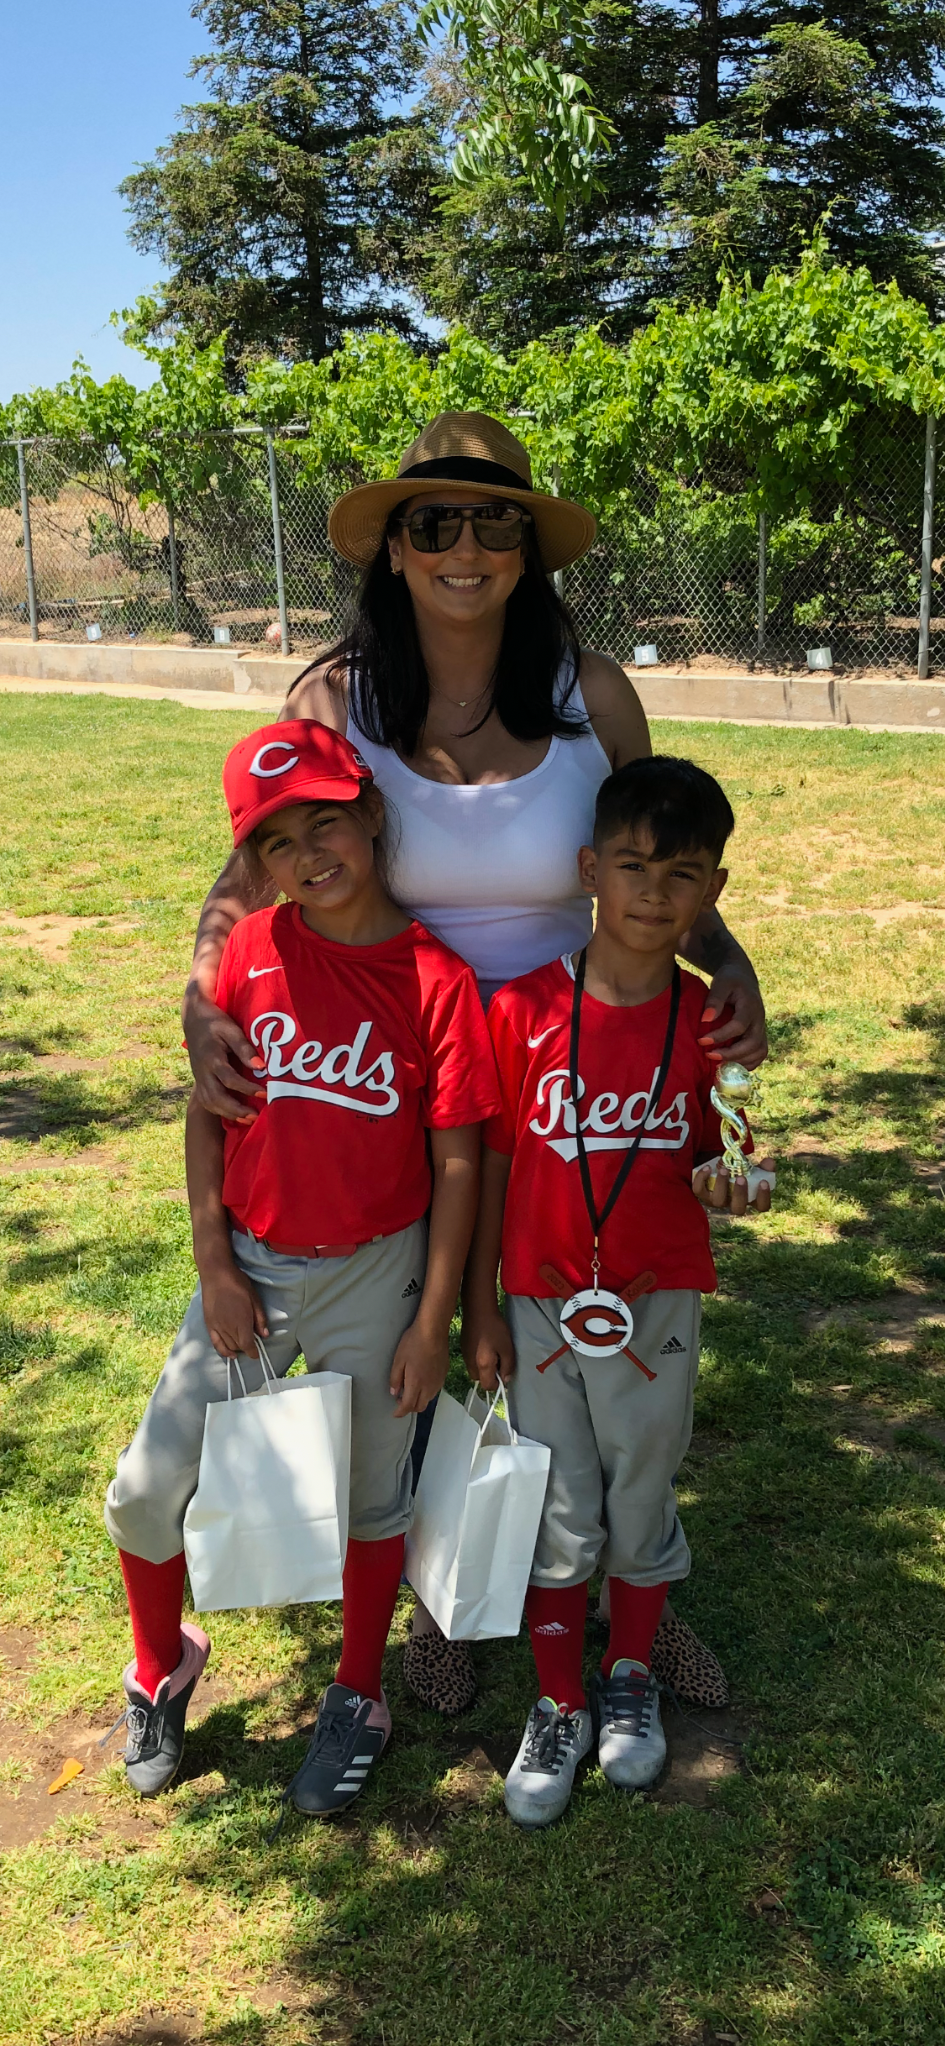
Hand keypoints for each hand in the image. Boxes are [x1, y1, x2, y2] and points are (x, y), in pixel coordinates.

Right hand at [183, 983, 265, 1119]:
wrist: (193, 1019)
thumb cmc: (215, 1022)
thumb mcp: (231, 1029)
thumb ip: (244, 1048)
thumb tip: (260, 1067)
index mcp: (211, 1058)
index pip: (229, 1079)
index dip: (247, 1088)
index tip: (265, 1094)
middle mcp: (203, 1071)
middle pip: (216, 1097)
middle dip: (236, 1110)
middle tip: (255, 1116)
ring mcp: (199, 1077)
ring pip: (209, 1103)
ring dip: (228, 1114)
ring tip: (248, 1120)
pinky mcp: (199, 1080)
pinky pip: (206, 1101)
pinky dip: (219, 1111)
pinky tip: (234, 1115)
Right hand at [200, 1258, 269, 1358]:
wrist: (216, 1274)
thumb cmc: (238, 1283)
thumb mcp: (255, 1299)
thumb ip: (260, 1319)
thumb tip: (264, 1335)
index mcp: (241, 1321)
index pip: (247, 1344)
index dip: (253, 1352)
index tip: (257, 1355)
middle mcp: (228, 1327)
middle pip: (238, 1346)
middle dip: (246, 1348)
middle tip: (252, 1345)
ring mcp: (217, 1326)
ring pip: (228, 1346)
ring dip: (236, 1349)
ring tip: (242, 1347)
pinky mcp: (209, 1324)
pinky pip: (215, 1343)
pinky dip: (223, 1350)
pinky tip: (229, 1354)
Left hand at [389, 1318, 449, 1418]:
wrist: (433, 1331)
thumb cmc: (413, 1343)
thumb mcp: (398, 1360)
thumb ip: (395, 1379)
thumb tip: (394, 1393)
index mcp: (416, 1384)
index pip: (408, 1406)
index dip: (400, 1412)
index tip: (395, 1413)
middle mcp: (429, 1387)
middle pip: (420, 1407)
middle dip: (410, 1408)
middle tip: (401, 1399)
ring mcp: (438, 1381)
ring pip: (428, 1400)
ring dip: (419, 1400)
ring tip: (411, 1390)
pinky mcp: (444, 1374)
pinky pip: (435, 1390)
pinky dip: (427, 1392)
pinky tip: (422, 1381)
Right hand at [460, 1302, 514, 1390]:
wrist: (478, 1309)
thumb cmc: (495, 1328)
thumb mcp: (507, 1348)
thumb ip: (508, 1366)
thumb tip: (505, 1380)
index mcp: (482, 1365)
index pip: (488, 1386)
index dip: (498, 1384)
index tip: (504, 1372)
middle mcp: (470, 1363)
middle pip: (479, 1379)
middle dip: (489, 1375)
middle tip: (499, 1361)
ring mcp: (465, 1355)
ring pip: (475, 1370)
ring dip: (484, 1367)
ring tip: (492, 1351)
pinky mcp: (463, 1347)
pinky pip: (471, 1360)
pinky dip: (478, 1358)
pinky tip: (484, 1344)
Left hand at [693, 1155, 775, 1215]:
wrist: (717, 1166)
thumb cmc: (738, 1170)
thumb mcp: (752, 1167)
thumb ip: (762, 1166)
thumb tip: (769, 1163)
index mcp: (750, 1199)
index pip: (762, 1206)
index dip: (764, 1197)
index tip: (763, 1182)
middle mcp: (733, 1204)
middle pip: (738, 1209)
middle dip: (740, 1194)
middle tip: (741, 1177)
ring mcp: (716, 1201)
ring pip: (718, 1201)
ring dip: (721, 1185)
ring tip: (724, 1169)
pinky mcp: (701, 1194)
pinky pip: (699, 1191)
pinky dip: (702, 1179)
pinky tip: (708, 1168)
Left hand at [699, 964, 767, 1070]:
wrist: (742, 978)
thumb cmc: (729, 979)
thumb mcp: (721, 982)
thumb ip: (714, 998)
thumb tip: (706, 1019)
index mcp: (750, 1005)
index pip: (739, 1025)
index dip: (721, 1035)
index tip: (702, 1040)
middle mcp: (759, 1019)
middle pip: (753, 1043)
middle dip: (731, 1054)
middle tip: (710, 1056)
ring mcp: (761, 1028)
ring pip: (759, 1052)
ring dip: (740, 1062)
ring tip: (719, 1065)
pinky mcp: (759, 1035)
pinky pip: (759, 1054)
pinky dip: (747, 1064)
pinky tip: (730, 1066)